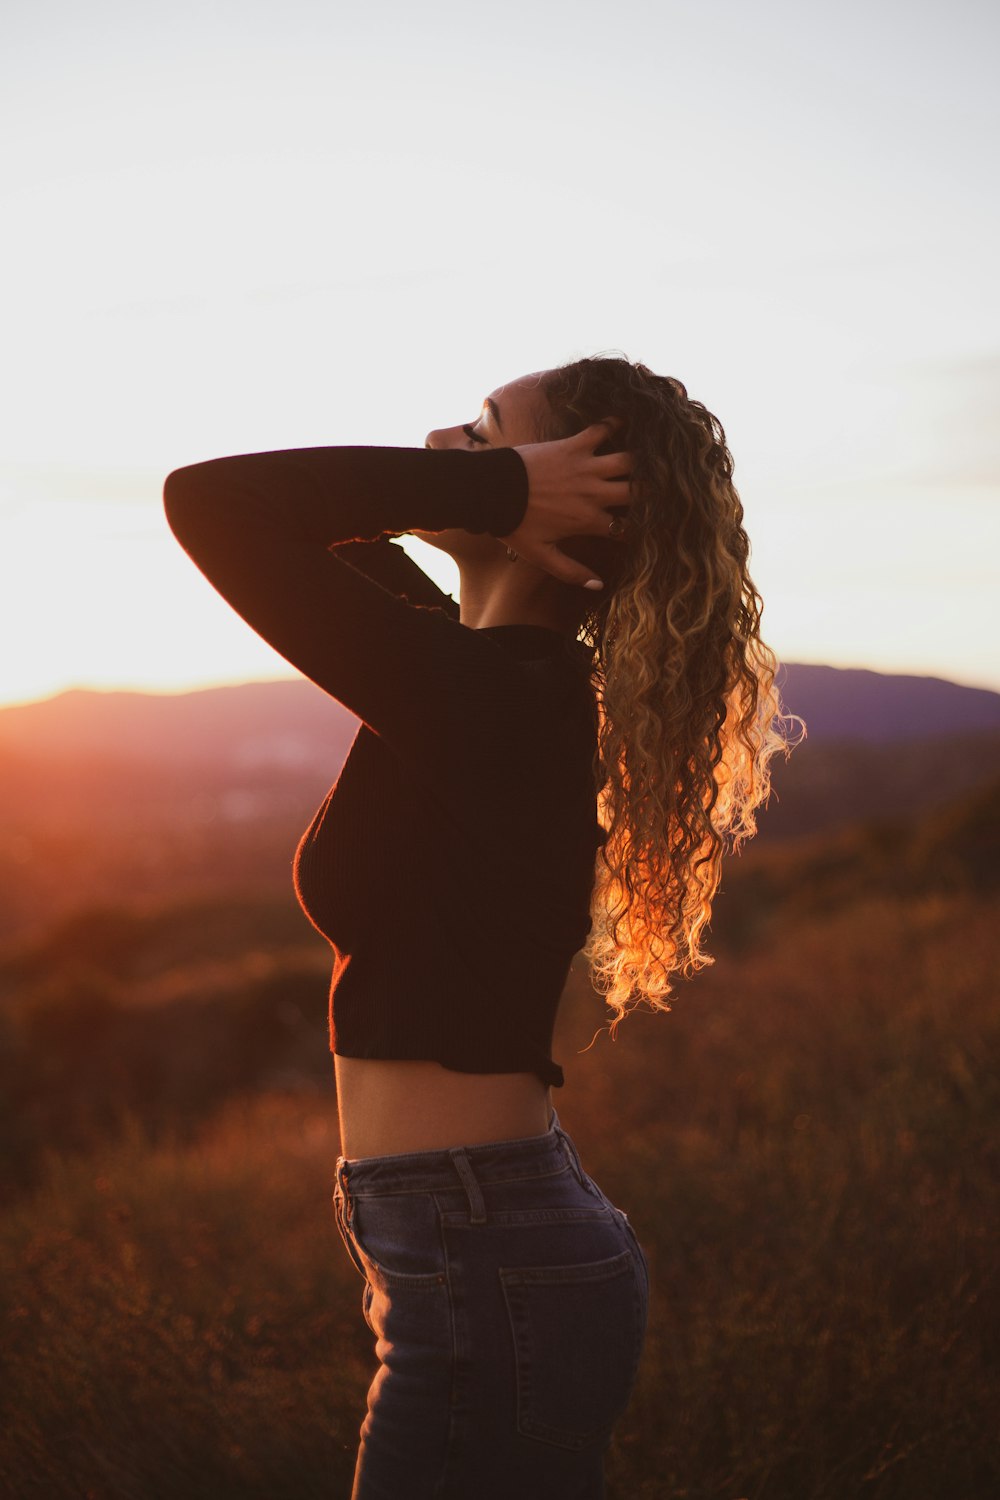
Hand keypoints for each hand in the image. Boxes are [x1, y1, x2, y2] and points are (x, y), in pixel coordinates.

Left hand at [500, 421, 633, 589]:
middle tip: (654, 490)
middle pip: (637, 492)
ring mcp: (585, 468)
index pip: (626, 528)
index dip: (638, 529)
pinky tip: (624, 424)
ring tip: (647, 460)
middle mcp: (593, 494)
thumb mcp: (541, 555)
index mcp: (588, 521)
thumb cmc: (514, 525)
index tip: (642, 526)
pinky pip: (602, 430)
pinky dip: (615, 424)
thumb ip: (571, 571)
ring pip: (628, 461)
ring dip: (639, 461)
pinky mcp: (573, 446)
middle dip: (649, 493)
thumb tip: (599, 585)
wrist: (491, 491)